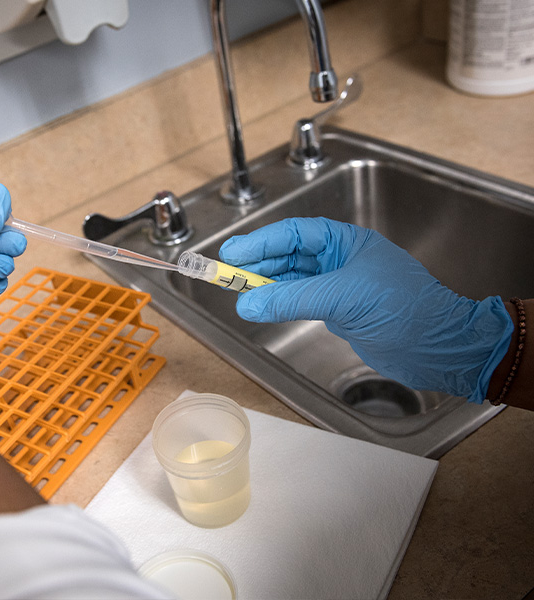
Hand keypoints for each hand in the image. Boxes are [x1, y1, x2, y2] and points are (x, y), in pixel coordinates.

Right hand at [218, 217, 512, 402]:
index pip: (295, 234)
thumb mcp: (343, 297)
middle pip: (289, 256)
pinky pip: (299, 301)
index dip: (261, 242)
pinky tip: (261, 307)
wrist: (438, 347)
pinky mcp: (338, 311)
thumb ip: (292, 299)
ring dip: (265, 286)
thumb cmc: (404, 310)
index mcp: (347, 242)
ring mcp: (338, 286)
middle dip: (258, 264)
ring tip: (237, 293)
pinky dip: (279, 304)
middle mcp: (340, 260)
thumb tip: (248, 304)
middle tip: (226, 274)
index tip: (232, 253)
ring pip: (291, 280)